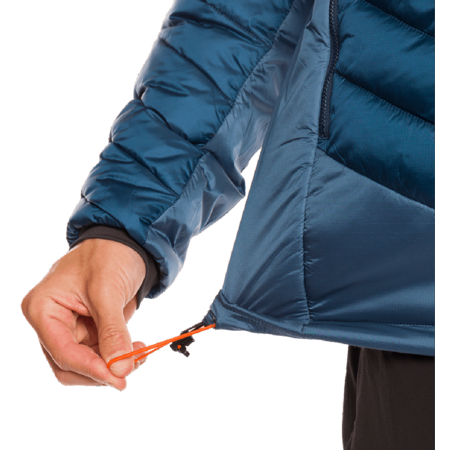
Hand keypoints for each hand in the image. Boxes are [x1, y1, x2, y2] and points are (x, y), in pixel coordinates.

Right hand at [21, 238, 146, 389]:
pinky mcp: (88, 330)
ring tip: (139, 356)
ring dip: (113, 366)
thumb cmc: (108, 255)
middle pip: (69, 365)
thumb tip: (121, 368)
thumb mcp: (108, 291)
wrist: (125, 243)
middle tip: (130, 371)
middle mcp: (51, 322)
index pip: (61, 351)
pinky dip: (117, 357)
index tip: (117, 378)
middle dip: (101, 371)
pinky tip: (135, 350)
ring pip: (86, 364)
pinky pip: (100, 354)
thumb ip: (113, 331)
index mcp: (43, 308)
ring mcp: (70, 328)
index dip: (90, 368)